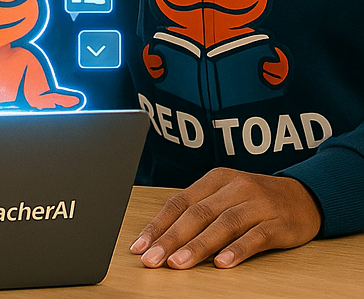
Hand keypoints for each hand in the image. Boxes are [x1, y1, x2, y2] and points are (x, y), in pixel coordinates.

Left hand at [130, 167, 321, 268]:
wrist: (304, 197)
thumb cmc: (254, 200)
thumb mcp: (225, 196)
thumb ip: (198, 211)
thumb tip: (162, 235)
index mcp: (215, 179)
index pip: (179, 202)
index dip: (158, 225)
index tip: (139, 246)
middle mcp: (234, 187)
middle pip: (197, 214)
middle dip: (170, 239)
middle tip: (152, 260)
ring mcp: (257, 204)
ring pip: (222, 225)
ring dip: (198, 246)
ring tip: (178, 264)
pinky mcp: (278, 223)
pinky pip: (255, 237)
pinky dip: (237, 250)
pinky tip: (222, 264)